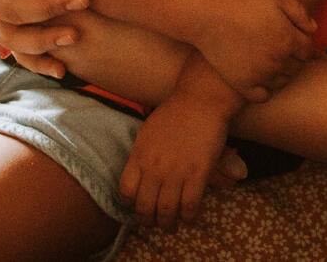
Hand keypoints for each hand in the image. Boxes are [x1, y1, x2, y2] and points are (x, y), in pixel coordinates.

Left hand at [118, 95, 231, 229]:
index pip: (126, 191)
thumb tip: (143, 170)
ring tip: (172, 226)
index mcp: (139, 156)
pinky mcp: (197, 174)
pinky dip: (189, 216)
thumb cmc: (175, 111)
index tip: (138, 206)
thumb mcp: (148, 132)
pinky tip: (190, 216)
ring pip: (167, 211)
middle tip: (155, 223)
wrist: (200, 99)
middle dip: (149, 220)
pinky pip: (190, 205)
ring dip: (168, 223)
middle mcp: (154, 169)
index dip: (131, 204)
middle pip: (145, 207)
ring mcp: (175, 173)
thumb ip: (144, 154)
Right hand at [194, 0, 316, 102]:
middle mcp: (278, 60)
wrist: (209, 14)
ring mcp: (260, 75)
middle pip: (297, 68)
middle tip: (282, 49)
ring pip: (282, 82)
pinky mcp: (242, 84)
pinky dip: (265, 89)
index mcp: (289, 40)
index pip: (309, 52)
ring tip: (271, 62)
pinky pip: (263, 96)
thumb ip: (299, 13)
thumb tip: (313, 30)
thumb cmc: (243, 2)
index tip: (296, 41)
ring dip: (282, 74)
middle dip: (294, 59)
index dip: (304, 45)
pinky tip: (260, 77)